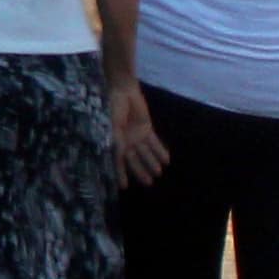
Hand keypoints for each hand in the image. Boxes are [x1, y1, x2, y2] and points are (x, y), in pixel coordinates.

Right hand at [100, 74, 165, 188]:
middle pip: (134, 160)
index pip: (118, 162)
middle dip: (141, 171)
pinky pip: (154, 142)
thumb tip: (119, 155)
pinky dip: (160, 150)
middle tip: (149, 183)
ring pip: (146, 153)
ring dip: (152, 162)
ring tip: (158, 173)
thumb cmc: (113, 108)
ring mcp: (136, 136)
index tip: (124, 187)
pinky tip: (166, 160)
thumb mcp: (112, 126)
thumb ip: (116, 140)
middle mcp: (125, 142)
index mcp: (114, 142)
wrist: (123, 92)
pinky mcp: (146, 129)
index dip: (120, 174)